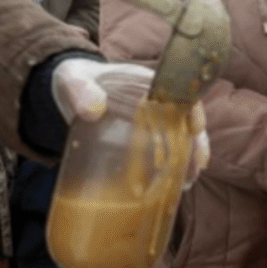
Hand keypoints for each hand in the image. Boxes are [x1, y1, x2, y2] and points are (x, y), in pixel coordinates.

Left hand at [50, 59, 207, 181]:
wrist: (69, 92)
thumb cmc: (74, 81)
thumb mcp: (72, 81)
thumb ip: (80, 90)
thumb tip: (93, 108)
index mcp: (146, 82)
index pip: (180, 92)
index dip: (193, 109)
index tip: (196, 128)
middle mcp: (155, 101)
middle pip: (186, 120)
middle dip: (196, 144)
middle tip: (197, 167)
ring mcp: (151, 121)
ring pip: (179, 139)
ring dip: (187, 160)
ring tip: (186, 183)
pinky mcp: (142, 139)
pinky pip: (162, 152)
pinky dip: (169, 168)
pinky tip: (170, 186)